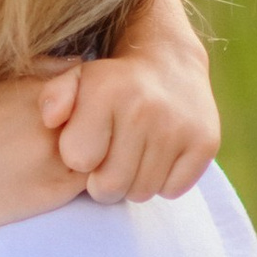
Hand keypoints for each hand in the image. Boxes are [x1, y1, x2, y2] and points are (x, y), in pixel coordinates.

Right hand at [0, 74, 96, 232]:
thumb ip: (43, 71)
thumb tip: (81, 61)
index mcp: (45, 91)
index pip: (96, 84)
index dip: (95, 94)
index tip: (84, 105)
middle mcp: (59, 122)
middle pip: (109, 116)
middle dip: (105, 121)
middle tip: (95, 128)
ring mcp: (62, 157)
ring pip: (108, 150)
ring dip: (104, 151)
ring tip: (86, 152)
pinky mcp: (60, 191)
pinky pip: (95, 180)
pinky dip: (91, 176)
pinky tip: (69, 175)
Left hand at [46, 47, 218, 203]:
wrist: (171, 64)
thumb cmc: (111, 83)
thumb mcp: (75, 80)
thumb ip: (53, 98)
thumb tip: (50, 119)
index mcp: (108, 91)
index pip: (78, 160)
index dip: (79, 155)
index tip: (87, 142)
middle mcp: (145, 109)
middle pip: (110, 186)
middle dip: (102, 181)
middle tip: (107, 161)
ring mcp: (179, 127)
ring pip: (142, 192)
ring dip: (132, 183)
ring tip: (132, 157)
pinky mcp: (206, 143)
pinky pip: (172, 190)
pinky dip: (163, 181)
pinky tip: (158, 156)